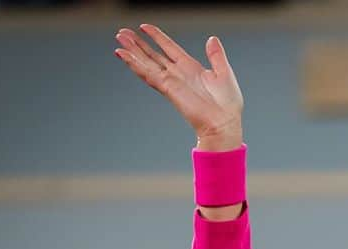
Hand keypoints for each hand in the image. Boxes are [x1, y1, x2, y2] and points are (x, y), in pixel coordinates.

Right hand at [114, 24, 243, 148]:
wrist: (224, 123)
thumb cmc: (227, 105)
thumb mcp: (224, 73)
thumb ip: (216, 55)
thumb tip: (212, 38)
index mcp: (191, 68)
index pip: (170, 48)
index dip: (157, 37)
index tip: (144, 27)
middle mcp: (178, 74)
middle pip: (153, 55)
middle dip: (138, 44)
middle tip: (122, 33)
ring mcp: (171, 81)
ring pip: (147, 62)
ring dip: (132, 51)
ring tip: (119, 39)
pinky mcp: (168, 88)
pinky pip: (148, 73)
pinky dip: (135, 64)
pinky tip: (124, 55)